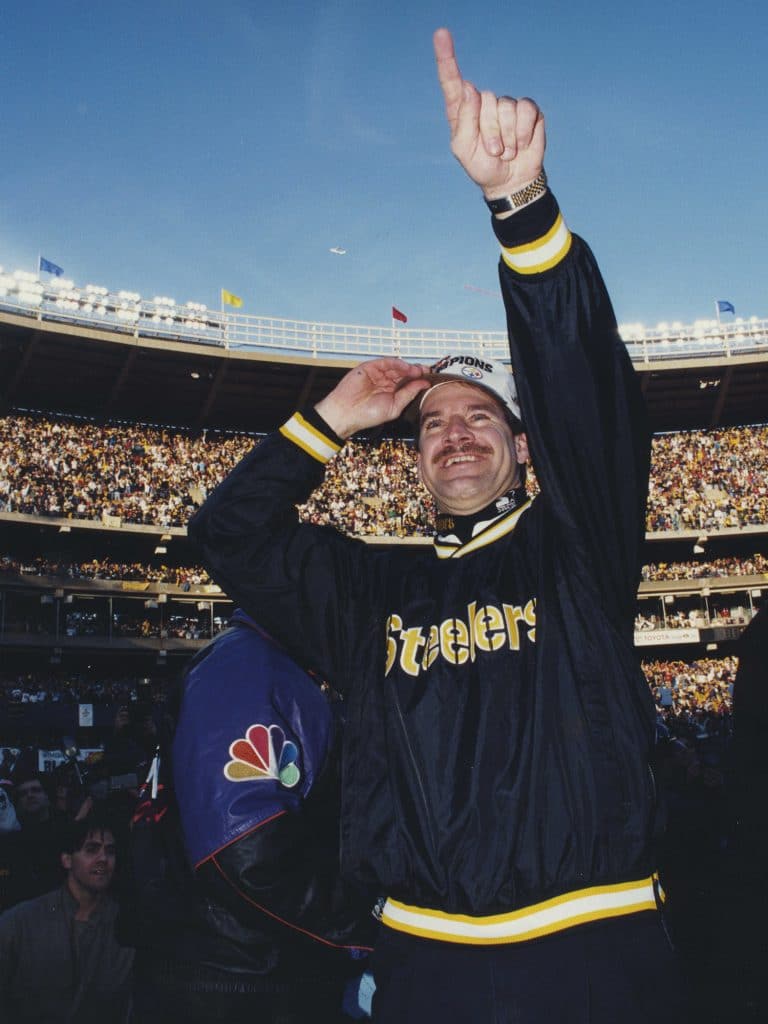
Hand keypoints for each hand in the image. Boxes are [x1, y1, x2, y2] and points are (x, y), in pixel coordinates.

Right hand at [315, 358, 429, 438]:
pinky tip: (407, 368)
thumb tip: (424, 383)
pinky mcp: (370, 367)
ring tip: (419, 370)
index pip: (408, 382)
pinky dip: (398, 363)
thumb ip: (409, 394)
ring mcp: (378, 374)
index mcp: (392, 392)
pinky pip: (386, 362)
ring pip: (397, 366)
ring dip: (409, 367)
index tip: (430, 378)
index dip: (419, 379)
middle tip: (427, 371)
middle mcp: (385, 382)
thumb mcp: (395, 407)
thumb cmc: (368, 414)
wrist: (348, 412)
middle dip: (416, 371)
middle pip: (404, 373)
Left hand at [434, 28, 544, 198]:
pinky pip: (525, 110)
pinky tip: (521, 144)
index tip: (441, 35)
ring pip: (505, 107)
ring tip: (506, 151)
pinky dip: (523, 132)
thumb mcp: (464, 149)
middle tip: (493, 151)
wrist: (511, 181)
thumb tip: (469, 87)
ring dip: (506, 136)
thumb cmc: (483, 167)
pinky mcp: (528, 110)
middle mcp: (484, 104)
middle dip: (490, 131)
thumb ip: (464, 119)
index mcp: (462, 111)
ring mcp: (506, 105)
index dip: (447, 58)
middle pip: (485, 99)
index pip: (452, 82)